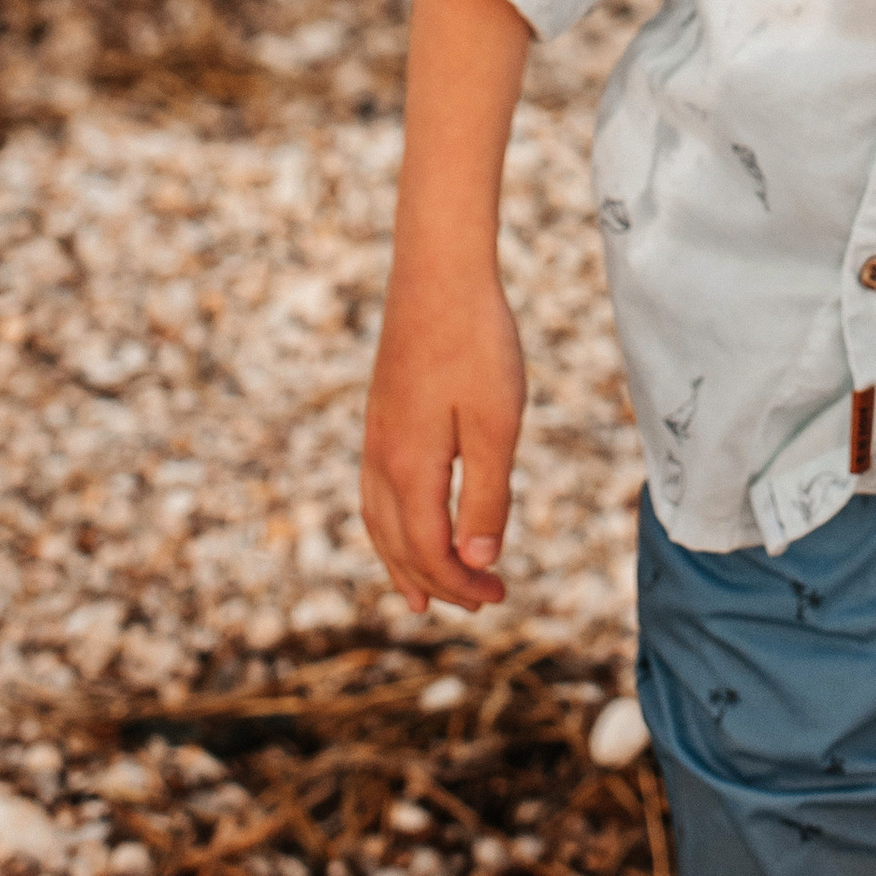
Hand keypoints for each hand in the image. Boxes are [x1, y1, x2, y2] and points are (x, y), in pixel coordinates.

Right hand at [362, 256, 527, 613]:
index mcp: (410, 469)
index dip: (462, 583)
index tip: (499, 595)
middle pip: (401, 546)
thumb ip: (486, 497)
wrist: (439, 272)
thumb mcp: (496, 423)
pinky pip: (375, 492)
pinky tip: (406, 520)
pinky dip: (390, 525)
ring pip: (380, 522)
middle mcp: (382, 460)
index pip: (430, 552)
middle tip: (477, 603)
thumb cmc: (477, 343)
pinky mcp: (381, 415)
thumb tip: (477, 563)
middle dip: (437, 582)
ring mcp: (376, 437)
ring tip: (421, 594)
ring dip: (402, 562)